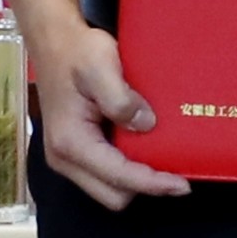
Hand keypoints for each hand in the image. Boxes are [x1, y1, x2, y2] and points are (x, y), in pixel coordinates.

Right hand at [32, 25, 187, 210]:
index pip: (118, 177)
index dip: (152, 183)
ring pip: (110, 189)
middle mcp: (64, 158)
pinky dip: (127, 168)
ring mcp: (67, 158)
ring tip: (164, 159)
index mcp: (70, 142)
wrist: (54, 41)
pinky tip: (145, 148)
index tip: (182, 184)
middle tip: (177, 170)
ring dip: (136, 179)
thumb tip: (146, 125)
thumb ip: (121, 99)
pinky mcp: (75, 152)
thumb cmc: (76, 51)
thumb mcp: (101, 66)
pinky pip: (106, 174)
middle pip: (113, 195)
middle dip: (145, 186)